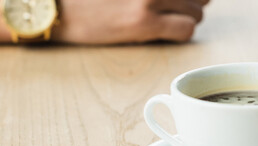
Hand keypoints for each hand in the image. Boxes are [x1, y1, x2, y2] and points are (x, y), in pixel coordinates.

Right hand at [53, 0, 209, 43]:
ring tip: (166, 20)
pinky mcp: (145, 22)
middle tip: (173, 8)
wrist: (60, 8)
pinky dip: (181, 32)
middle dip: (191, 3)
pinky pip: (186, 29)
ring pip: (197, 12)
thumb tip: (173, 1)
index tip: (184, 2)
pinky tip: (164, 31)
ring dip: (187, 18)